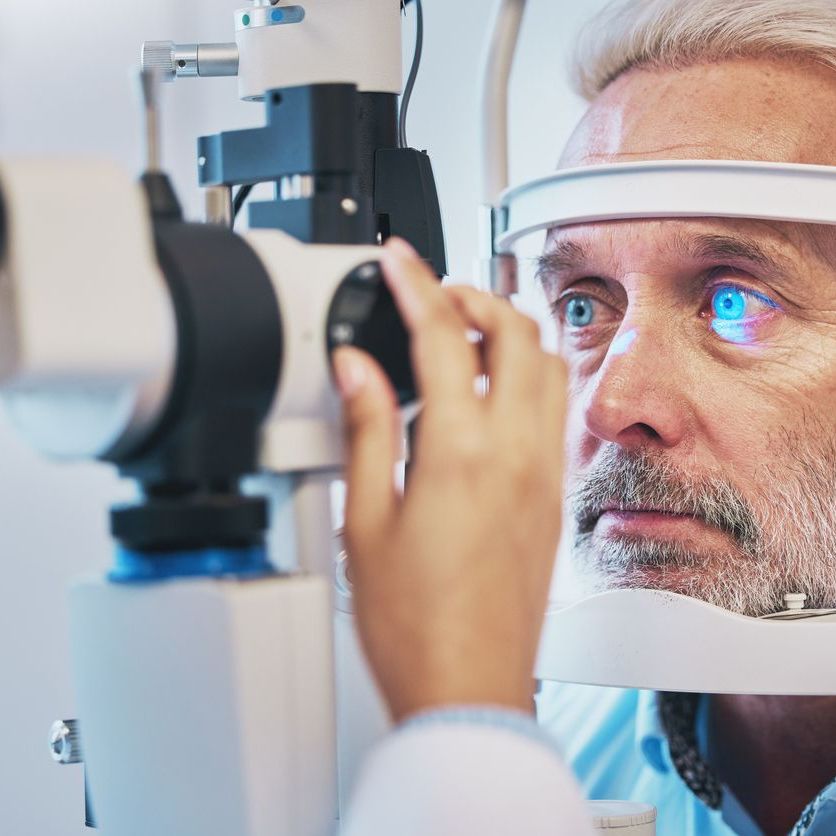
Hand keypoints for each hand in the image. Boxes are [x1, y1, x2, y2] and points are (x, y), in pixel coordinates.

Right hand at [333, 238, 566, 722]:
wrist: (468, 687)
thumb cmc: (412, 623)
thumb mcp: (366, 519)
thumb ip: (366, 427)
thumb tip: (356, 367)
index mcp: (460, 452)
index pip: (441, 334)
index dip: (415, 283)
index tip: (398, 260)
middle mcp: (514, 454)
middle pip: (514, 331)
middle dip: (474, 293)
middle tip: (433, 292)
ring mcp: (542, 474)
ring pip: (545, 365)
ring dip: (508, 331)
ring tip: (462, 333)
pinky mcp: (552, 498)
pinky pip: (551, 410)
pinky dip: (525, 377)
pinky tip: (489, 394)